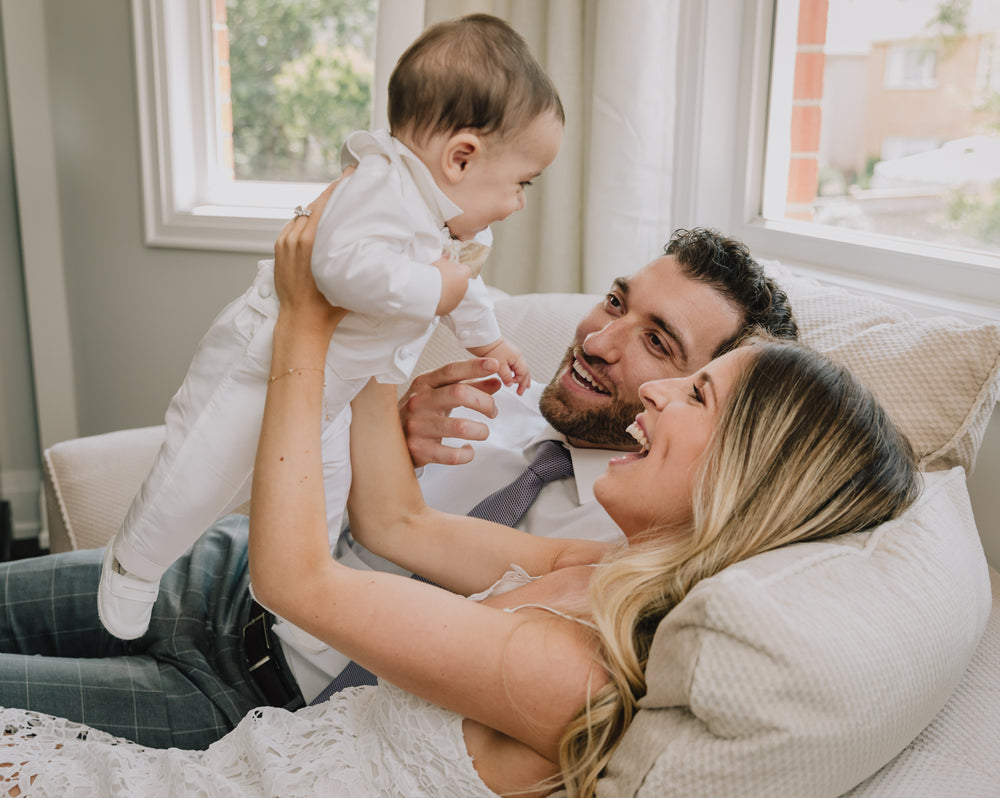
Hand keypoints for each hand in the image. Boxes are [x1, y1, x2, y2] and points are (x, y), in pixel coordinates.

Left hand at [273, 170, 355, 334]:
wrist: (301, 322)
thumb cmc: (328, 306)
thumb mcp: (346, 277)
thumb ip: (354, 256)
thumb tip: (375, 243)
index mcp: (310, 242)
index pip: (324, 204)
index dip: (337, 187)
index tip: (349, 174)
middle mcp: (294, 238)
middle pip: (313, 205)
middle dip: (330, 194)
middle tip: (347, 183)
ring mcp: (284, 243)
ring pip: (302, 214)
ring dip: (318, 207)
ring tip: (335, 201)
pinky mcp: (279, 249)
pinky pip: (294, 226)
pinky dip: (306, 221)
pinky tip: (319, 221)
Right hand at [398, 358, 503, 466]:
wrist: (389, 438)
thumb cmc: (419, 413)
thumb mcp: (440, 394)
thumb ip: (469, 386)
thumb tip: (495, 381)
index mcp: (424, 384)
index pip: (451, 370)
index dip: (474, 366)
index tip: (494, 365)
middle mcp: (419, 402)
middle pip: (459, 394)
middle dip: (485, 402)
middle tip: (493, 411)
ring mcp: (418, 426)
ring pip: (461, 427)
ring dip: (480, 430)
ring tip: (482, 432)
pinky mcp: (420, 450)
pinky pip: (453, 455)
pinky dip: (467, 454)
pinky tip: (468, 450)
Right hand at [432, 253, 471, 315]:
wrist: (429, 292)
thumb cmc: (436, 274)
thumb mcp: (439, 262)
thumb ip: (445, 259)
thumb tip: (447, 256)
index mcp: (464, 274)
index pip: (465, 269)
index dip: (457, 269)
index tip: (449, 269)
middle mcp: (464, 286)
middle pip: (460, 281)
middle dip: (453, 280)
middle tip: (441, 278)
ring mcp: (458, 298)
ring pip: (455, 292)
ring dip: (449, 290)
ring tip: (436, 288)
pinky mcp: (452, 306)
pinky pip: (449, 302)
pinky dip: (444, 300)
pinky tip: (435, 296)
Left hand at [467, 339, 530, 395]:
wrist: (484, 338)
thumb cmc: (491, 349)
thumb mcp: (499, 366)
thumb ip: (506, 376)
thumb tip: (510, 384)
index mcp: (517, 358)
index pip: (523, 373)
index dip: (520, 382)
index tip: (514, 388)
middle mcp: (517, 356)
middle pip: (525, 371)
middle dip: (524, 382)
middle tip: (521, 392)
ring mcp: (512, 354)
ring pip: (520, 368)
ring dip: (521, 378)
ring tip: (522, 385)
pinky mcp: (506, 354)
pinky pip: (514, 365)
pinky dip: (516, 373)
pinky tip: (513, 375)